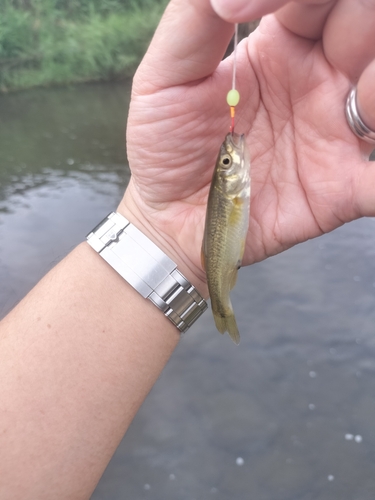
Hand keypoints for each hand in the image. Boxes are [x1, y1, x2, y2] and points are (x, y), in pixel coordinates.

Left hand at [119, 0, 374, 293]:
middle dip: (360, 25)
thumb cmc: (166, 145)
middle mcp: (321, 81)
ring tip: (351, 110)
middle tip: (318, 58)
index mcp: (281, 46)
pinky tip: (367, 178)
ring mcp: (337, 133)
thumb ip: (195, 21)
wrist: (172, 217)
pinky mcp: (344, 187)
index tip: (236, 11)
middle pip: (367, 25)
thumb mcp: (165, 78)